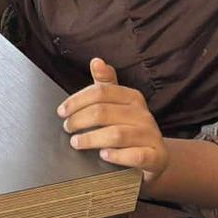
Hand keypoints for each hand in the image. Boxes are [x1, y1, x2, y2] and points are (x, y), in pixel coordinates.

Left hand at [56, 59, 170, 182]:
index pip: (101, 92)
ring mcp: (151, 136)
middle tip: (67, 128)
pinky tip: (103, 155)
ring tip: (76, 142)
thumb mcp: (117, 104)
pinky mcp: (156, 156)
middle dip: (79, 120)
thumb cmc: (129, 127)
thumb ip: (105, 83)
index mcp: (132, 97)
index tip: (61, 111)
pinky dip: (117, 156)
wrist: (154, 156)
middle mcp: (143, 114)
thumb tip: (96, 61)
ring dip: (92, 139)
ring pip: (117, 134)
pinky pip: (136, 156)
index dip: (77, 101)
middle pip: (104, 112)